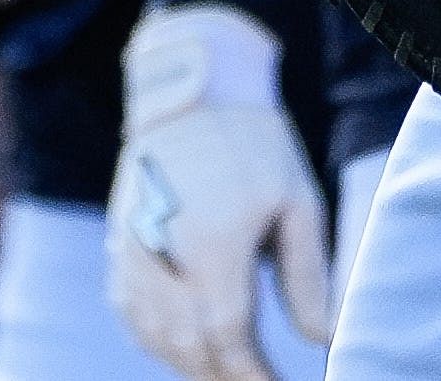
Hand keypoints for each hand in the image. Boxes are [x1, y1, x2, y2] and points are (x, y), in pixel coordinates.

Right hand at [106, 4, 332, 380]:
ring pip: (155, 335)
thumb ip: (307, 277)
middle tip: (258, 380)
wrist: (189, 89)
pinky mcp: (117, 242)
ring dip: (192, 363)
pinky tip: (184, 344)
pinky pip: (130, 311)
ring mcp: (130, 250)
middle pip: (189, 346)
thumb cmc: (251, 142)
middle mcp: (161, 253)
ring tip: (227, 369)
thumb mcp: (294, 202)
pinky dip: (158, 339)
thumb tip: (323, 338)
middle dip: (224, 375)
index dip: (254, 376)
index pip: (228, 339)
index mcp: (211, 245)